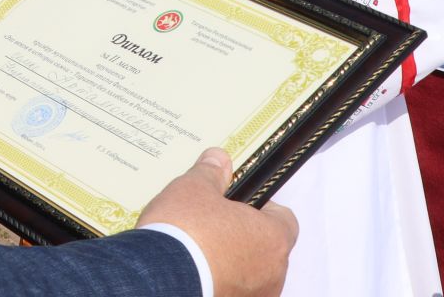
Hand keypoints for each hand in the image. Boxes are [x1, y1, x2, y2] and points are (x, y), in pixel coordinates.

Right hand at [139, 148, 296, 296]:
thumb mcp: (194, 189)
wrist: (159, 278)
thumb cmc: (185, 234)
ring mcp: (253, 295)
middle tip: (214, 224)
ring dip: (232, 262)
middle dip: (243, 236)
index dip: (261, 207)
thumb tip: (218, 160)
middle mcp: (272, 273)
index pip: (284, 219)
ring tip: (199, 248)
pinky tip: (195, 270)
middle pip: (266, 248)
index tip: (239, 202)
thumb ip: (211, 173)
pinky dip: (220, 280)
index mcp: (273, 238)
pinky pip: (232, 289)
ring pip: (250, 273)